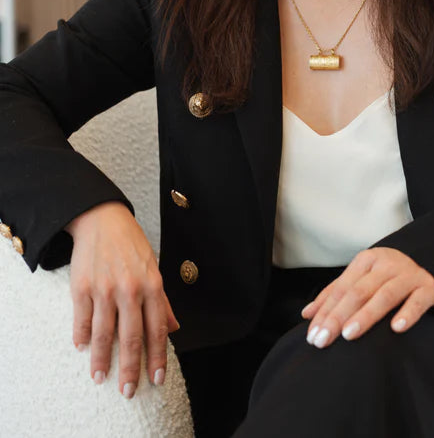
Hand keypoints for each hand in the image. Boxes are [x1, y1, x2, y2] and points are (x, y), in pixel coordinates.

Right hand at [65, 201, 179, 397]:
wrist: (102, 219)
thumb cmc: (131, 245)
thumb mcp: (154, 268)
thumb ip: (162, 301)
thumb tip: (174, 328)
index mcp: (152, 285)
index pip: (157, 329)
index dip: (157, 356)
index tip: (156, 379)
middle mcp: (129, 289)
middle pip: (131, 337)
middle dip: (131, 368)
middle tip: (129, 391)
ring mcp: (104, 288)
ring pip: (104, 333)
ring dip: (102, 360)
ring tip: (101, 378)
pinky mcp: (82, 287)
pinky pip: (82, 319)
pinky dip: (82, 336)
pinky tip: (83, 348)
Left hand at [301, 247, 433, 347]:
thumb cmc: (391, 271)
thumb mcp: (363, 275)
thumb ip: (336, 292)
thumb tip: (307, 313)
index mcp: (366, 261)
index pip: (341, 288)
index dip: (325, 311)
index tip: (312, 334)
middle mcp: (385, 266)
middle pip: (358, 292)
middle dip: (337, 317)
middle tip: (322, 339)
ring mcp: (407, 276)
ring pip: (384, 295)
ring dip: (365, 315)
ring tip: (348, 334)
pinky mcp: (429, 287)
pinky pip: (417, 301)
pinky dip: (407, 313)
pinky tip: (396, 328)